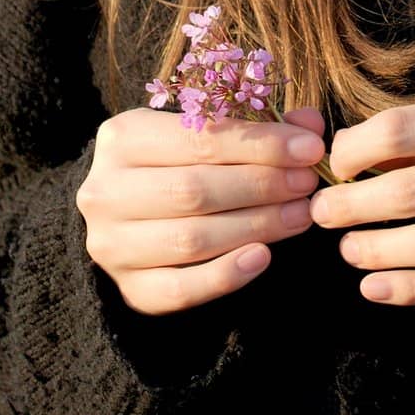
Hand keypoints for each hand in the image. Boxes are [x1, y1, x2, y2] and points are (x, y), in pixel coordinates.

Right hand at [76, 105, 326, 314]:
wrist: (126, 216)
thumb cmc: (173, 164)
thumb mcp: (200, 134)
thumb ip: (253, 128)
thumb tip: (309, 124)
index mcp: (122, 137)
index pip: (198, 138)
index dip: (260, 144)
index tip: (309, 148)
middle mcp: (105, 190)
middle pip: (194, 189)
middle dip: (262, 185)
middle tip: (307, 183)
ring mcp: (111, 244)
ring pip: (190, 239)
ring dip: (256, 226)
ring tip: (300, 215)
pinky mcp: (128, 289)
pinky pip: (181, 289)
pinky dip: (226, 275)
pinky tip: (263, 256)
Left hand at [310, 91, 414, 304]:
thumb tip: (348, 155)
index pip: (401, 132)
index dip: (353, 151)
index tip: (334, 164)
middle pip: (409, 192)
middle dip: (352, 206)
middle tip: (321, 213)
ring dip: (375, 251)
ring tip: (347, 249)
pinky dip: (411, 290)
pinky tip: (375, 288)